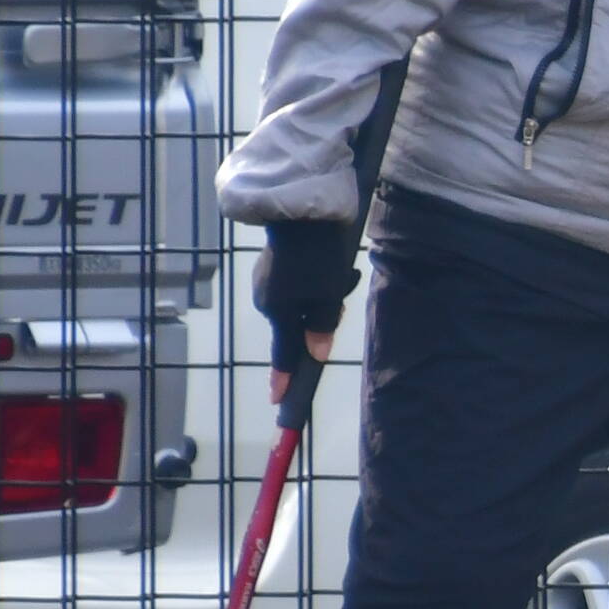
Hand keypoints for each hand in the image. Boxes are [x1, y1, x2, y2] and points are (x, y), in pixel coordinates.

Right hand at [252, 218, 361, 393]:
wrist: (301, 209)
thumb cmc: (317, 256)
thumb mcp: (328, 295)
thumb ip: (322, 327)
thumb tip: (315, 353)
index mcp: (277, 311)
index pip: (283, 353)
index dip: (284, 378)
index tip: (279, 399)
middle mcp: (266, 299)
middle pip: (299, 323)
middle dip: (323, 315)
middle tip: (342, 292)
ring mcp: (267, 281)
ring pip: (301, 302)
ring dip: (323, 295)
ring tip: (341, 272)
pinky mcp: (272, 266)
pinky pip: (297, 285)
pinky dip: (314, 281)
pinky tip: (328, 262)